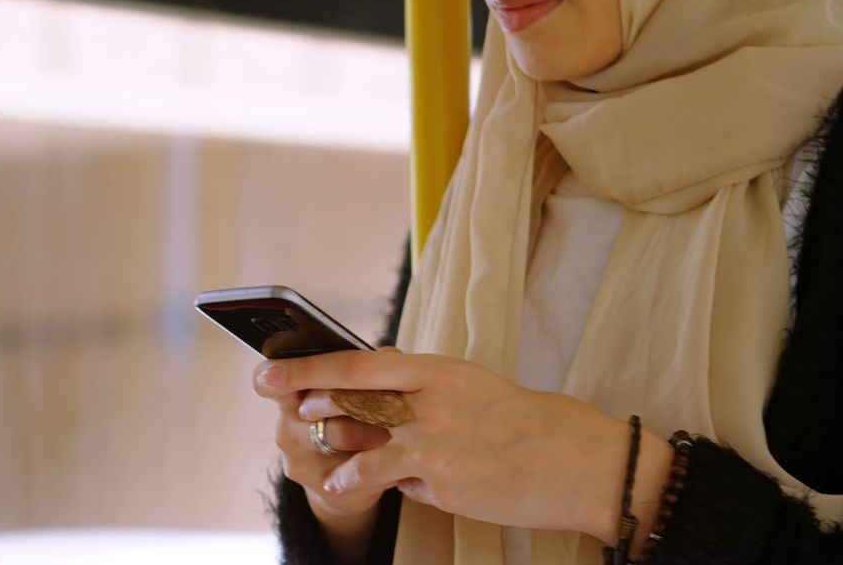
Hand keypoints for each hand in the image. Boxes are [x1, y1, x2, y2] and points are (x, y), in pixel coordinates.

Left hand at [253, 349, 671, 545]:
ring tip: (320, 454)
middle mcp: (430, 400)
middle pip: (348, 399)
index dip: (309, 367)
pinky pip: (388, 481)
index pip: (358, 364)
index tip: (271, 370)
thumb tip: (382, 400)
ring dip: (336, 450)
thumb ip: (425, 391)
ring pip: (360, 443)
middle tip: (280, 404)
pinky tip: (351, 485)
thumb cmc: (530, 422)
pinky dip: (367, 482)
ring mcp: (433, 441)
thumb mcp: (474, 388)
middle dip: (308, 401)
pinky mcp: (441, 479)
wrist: (579, 459)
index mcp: (438, 369)